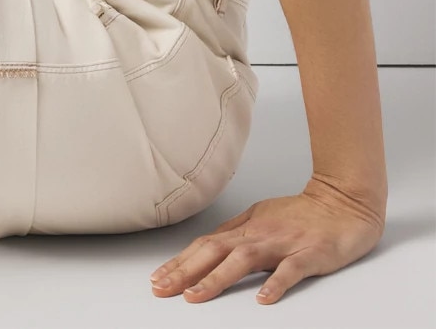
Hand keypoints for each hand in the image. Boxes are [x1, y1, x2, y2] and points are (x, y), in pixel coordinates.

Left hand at [149, 175, 385, 304]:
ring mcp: (283, 243)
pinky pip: (290, 270)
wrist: (344, 201)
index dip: (180, 261)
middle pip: (214, 251)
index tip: (158, 278)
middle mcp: (258, 233)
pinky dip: (275, 284)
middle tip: (161, 289)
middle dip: (185, 271)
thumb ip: (237, 232)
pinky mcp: (310, 254)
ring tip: (194, 296)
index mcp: (246, 227)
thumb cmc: (302, 213)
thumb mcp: (261, 217)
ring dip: (216, 278)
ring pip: (243, 259)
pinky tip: (262, 300)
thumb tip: (209, 246)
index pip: (205, 245)